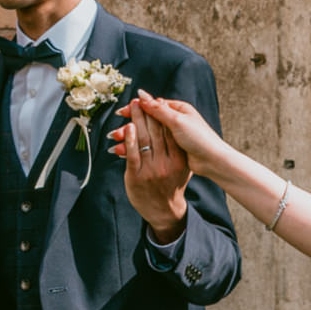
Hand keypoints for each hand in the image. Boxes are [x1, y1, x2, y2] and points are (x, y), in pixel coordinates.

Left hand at [107, 95, 188, 240]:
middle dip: (147, 113)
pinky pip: (133, 154)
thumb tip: (174, 125)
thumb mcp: (183, 167)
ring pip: (144, 139)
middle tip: (139, 99)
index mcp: (179, 159)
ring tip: (131, 107)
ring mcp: (151, 170)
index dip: (161, 114)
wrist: (164, 210)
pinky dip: (130, 139)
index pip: (170, 131)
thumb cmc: (173, 184)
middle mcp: (167, 163)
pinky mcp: (137, 177)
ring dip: (136, 120)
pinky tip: (128, 127)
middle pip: (156, 132)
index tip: (154, 100)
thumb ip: (179, 149)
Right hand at [120, 94, 231, 179]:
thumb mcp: (176, 121)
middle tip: (114, 134)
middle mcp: (176, 120)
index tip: (121, 114)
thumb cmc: (198, 138)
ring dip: (132, 139)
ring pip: (147, 134)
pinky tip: (127, 153)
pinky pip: (152, 145)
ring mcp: (174, 134)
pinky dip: (139, 148)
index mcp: (178, 109)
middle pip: (147, 121)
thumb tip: (141, 94)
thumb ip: (157, 109)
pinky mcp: (173, 147)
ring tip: (117, 146)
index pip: (152, 105)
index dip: (135, 109)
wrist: (213, 160)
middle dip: (130, 127)